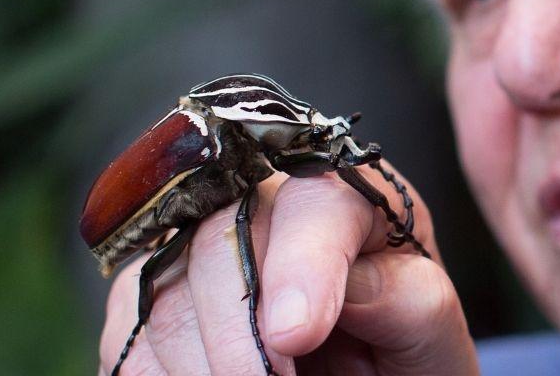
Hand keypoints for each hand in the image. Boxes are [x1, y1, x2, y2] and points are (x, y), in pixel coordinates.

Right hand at [98, 163, 476, 374]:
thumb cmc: (403, 353)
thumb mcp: (429, 334)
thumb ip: (410, 301)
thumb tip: (356, 286)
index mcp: (351, 200)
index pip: (315, 201)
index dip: (302, 263)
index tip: (297, 336)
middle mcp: (266, 206)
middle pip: (219, 241)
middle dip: (239, 334)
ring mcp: (194, 249)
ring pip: (161, 293)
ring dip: (203, 365)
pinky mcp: (146, 300)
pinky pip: (130, 338)